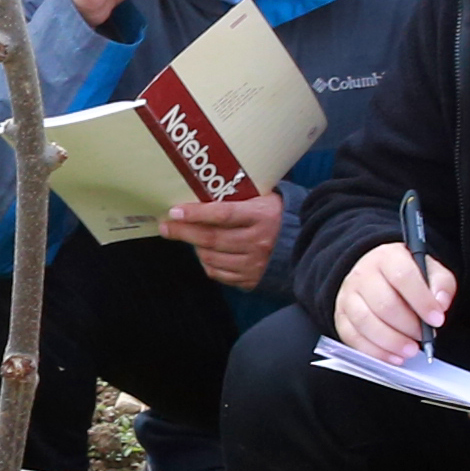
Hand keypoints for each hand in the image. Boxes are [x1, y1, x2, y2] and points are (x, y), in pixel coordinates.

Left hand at [160, 187, 278, 292]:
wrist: (303, 241)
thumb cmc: (275, 213)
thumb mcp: (263, 198)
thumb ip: (237, 197)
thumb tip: (199, 191)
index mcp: (261, 215)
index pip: (223, 214)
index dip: (196, 213)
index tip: (175, 211)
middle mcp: (258, 241)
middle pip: (212, 239)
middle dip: (184, 232)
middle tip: (166, 226)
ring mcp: (255, 263)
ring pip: (212, 258)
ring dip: (195, 248)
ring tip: (189, 237)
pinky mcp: (252, 279)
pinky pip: (220, 274)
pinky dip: (208, 264)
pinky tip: (206, 253)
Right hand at [333, 242, 450, 359]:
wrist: (377, 275)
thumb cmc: (406, 276)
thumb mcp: (430, 271)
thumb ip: (441, 284)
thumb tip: (440, 303)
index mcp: (388, 257)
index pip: (403, 277)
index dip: (422, 301)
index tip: (437, 320)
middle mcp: (364, 274)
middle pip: (384, 303)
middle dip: (408, 326)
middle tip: (424, 337)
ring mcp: (348, 296)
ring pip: (365, 322)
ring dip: (391, 341)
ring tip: (410, 350)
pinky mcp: (341, 316)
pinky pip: (353, 337)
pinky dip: (374, 352)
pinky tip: (393, 357)